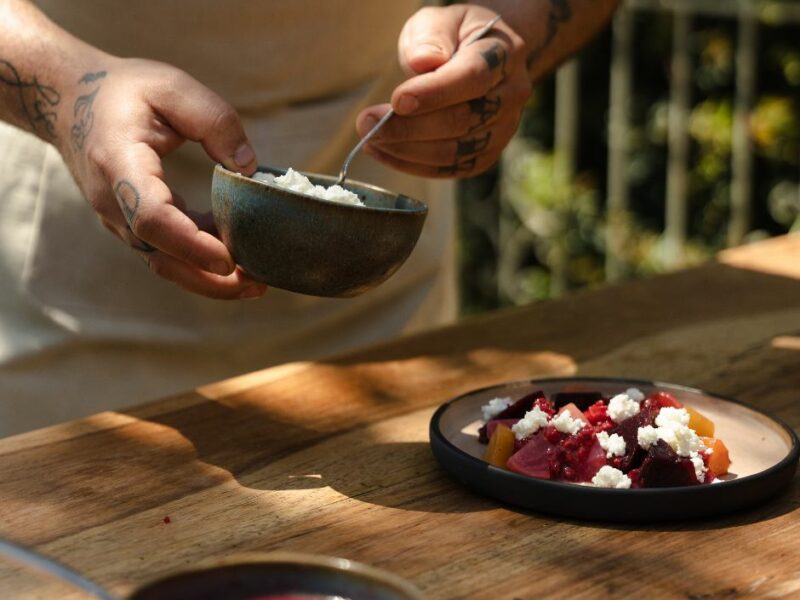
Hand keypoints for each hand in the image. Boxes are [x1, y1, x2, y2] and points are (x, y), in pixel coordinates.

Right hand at [60, 57, 266, 298]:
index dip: (190, 244)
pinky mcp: (132, 224)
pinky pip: (165, 253)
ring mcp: (119, 218)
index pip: (150, 217)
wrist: (70, 100)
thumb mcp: (172, 86)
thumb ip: (214, 120)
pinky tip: (237, 258)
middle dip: (208, 280)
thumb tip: (248, 166)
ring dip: (208, 280)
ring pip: (163, 264)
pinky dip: (199, 263)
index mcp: (119, 163)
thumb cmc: (125, 91)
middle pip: (159, 257)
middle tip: (258, 285)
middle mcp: (114, 201)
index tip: (229, 259)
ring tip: (256, 282)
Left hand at [356, 4, 530, 178]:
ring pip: (454, 151)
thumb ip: (431, 36)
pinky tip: (384, 152)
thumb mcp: (440, 19)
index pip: (472, 77)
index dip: (434, 92)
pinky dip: (412, 165)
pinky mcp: (485, 155)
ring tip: (370, 137)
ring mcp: (503, 129)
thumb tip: (422, 62)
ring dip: (406, 149)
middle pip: (462, 120)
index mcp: (505, 54)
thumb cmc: (454, 37)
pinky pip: (449, 169)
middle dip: (409, 126)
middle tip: (367, 122)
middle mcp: (512, 94)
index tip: (396, 100)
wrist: (481, 58)